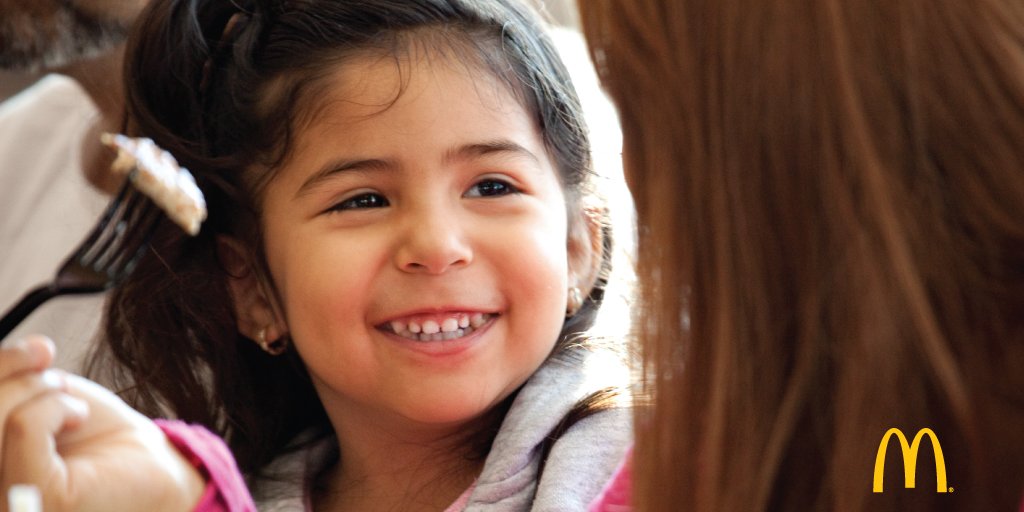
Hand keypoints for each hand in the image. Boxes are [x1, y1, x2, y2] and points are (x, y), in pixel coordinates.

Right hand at [0, 335, 204, 511]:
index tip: (28, 349)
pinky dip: (54, 405)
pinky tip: (75, 418)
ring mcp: (3, 501)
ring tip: (65, 397)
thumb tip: (2, 355)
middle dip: (5, 371)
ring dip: (33, 387)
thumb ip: (2, 386)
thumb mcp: (32, 399)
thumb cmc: (90, 436)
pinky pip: (23, 427)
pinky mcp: (31, 504)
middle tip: (44, 360)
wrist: (153, 467)